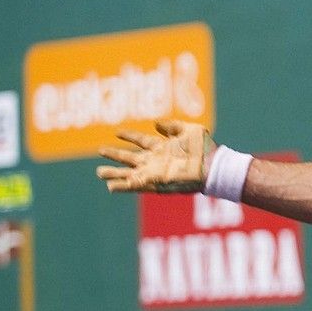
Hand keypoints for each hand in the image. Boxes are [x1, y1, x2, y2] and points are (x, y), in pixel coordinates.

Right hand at [96, 120, 213, 192]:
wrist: (211, 166)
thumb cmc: (205, 149)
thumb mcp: (190, 130)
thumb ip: (172, 126)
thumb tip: (155, 124)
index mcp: (163, 148)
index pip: (142, 141)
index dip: (130, 136)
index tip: (117, 132)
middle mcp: (156, 161)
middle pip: (131, 158)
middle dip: (116, 155)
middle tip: (100, 151)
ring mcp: (155, 173)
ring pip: (129, 173)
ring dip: (115, 173)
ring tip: (100, 172)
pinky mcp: (155, 183)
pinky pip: (136, 186)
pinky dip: (123, 186)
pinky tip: (110, 186)